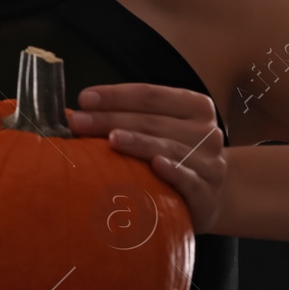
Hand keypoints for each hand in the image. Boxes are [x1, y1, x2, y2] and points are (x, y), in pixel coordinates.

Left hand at [68, 82, 226, 234]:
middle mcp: (207, 131)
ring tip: (110, 139)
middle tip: (78, 122)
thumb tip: (79, 113)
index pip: (151, 95)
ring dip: (138, 141)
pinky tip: (155, 165)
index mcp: (194, 106)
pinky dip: (174, 171)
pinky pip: (189, 179)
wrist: (209, 194)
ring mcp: (210, 162)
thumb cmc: (173, 154)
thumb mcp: (159, 129)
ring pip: (170, 147)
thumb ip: (129, 116)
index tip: (84, 99)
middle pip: (153, 120)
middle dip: (112, 119)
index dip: (116, 95)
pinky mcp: (207, 192)